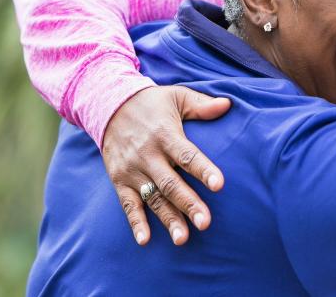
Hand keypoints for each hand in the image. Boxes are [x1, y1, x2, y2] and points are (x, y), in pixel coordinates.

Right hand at [101, 86, 230, 245]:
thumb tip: (228, 104)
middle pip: (171, 183)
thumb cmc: (151, 103)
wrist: (108, 105)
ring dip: (167, 219)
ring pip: (152, 198)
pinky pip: (127, 204)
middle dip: (188, 203)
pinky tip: (145, 240)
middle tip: (205, 222)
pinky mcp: (119, 180)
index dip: (204, 170)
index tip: (219, 185)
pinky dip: (135, 222)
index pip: (187, 155)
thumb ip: (202, 105)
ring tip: (182, 238)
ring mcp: (132, 170)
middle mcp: (148, 155)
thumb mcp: (176, 96)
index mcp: (165, 135)